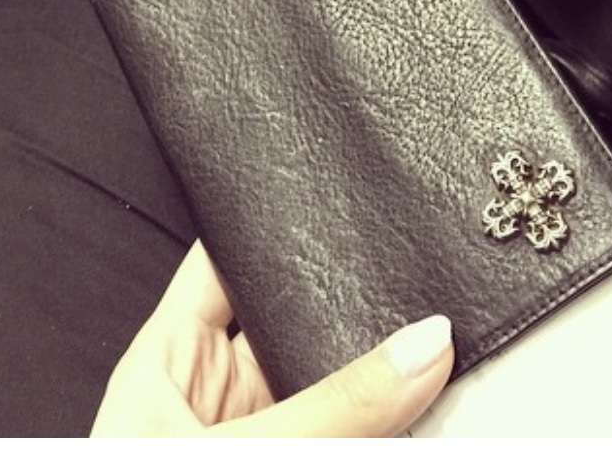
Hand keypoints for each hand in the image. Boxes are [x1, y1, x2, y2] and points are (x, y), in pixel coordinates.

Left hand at [91, 241, 453, 436]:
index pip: (227, 256)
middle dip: (356, 301)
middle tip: (425, 270)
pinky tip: (433, 398)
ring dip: (386, 367)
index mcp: (168, 359)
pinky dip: (392, 420)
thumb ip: (338, 405)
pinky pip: (359, 429)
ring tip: (443, 336)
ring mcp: (263, 433)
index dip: (279, 217)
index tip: (346, 185)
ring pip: (338, 379)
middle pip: (298, 316)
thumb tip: (426, 343)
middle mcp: (216, 392)